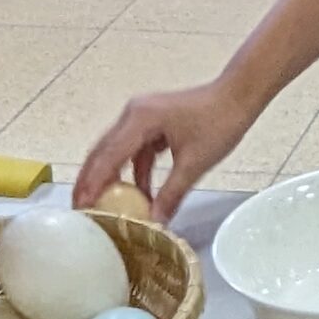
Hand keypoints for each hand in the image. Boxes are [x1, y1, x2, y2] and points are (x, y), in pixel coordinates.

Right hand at [74, 80, 257, 220]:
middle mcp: (133, 114)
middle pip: (103, 152)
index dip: (92, 184)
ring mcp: (141, 116)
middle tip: (80, 210)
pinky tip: (138, 193)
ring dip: (112, 177)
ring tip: (102, 205)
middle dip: (91, 181)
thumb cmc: (219, 123)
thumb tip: (156, 223)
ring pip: (117, 151)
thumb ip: (171, 194)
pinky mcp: (152, 122)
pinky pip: (134, 149)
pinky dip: (134, 170)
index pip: (107, 156)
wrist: (239, 95)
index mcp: (139, 119)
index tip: (81, 207)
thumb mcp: (194, 164)